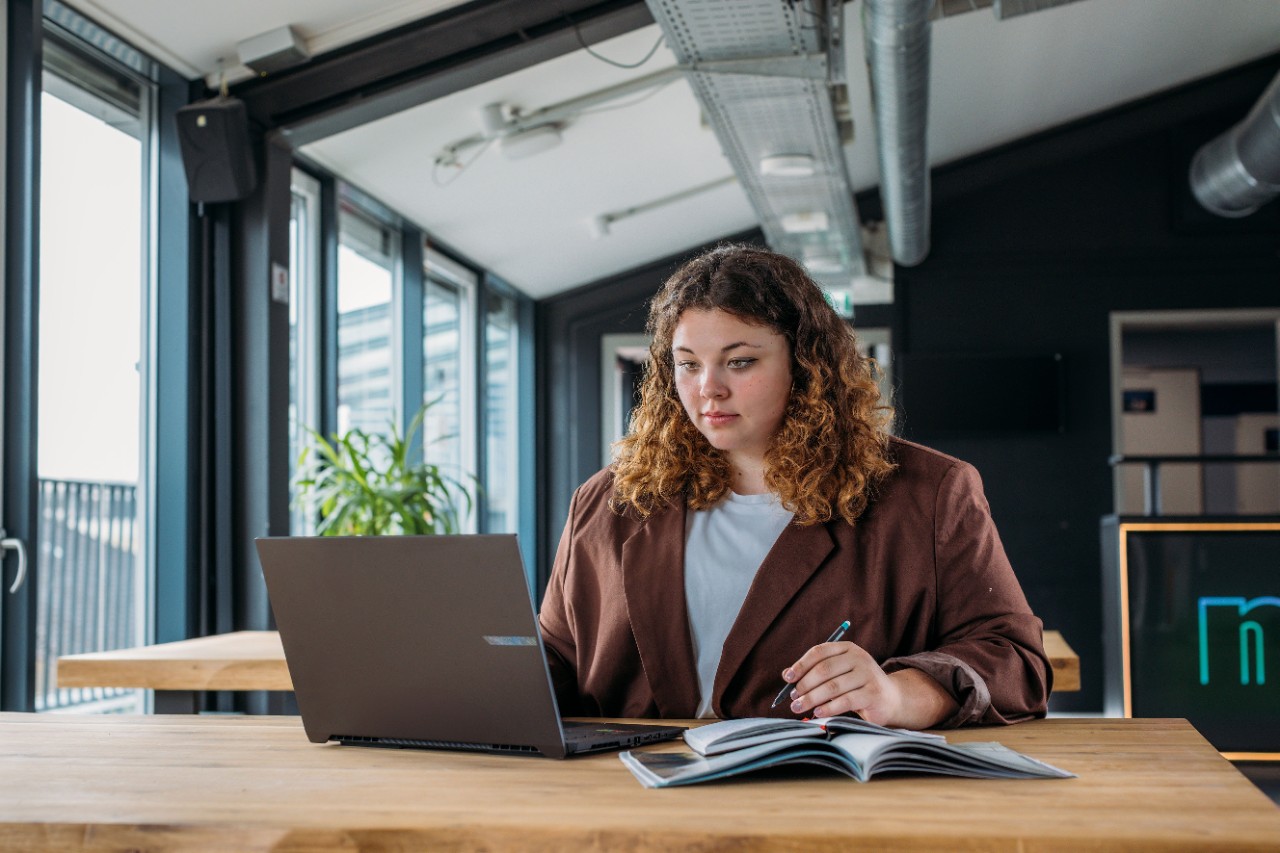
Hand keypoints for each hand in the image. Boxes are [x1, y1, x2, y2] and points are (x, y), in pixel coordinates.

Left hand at [780, 641, 957, 729]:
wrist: (890, 699)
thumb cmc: (857, 686)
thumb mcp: (839, 674)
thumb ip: (817, 672)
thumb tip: (787, 676)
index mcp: (847, 648)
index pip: (819, 652)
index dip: (801, 664)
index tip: (787, 678)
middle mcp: (858, 657)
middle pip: (824, 670)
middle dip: (805, 685)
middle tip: (793, 698)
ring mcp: (868, 674)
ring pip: (833, 686)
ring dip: (812, 698)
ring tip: (799, 707)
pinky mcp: (873, 693)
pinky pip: (845, 700)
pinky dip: (829, 708)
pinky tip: (818, 713)